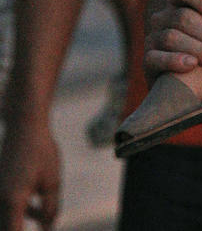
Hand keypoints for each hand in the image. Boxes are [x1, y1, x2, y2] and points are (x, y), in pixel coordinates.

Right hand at [0, 116, 59, 230]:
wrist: (25, 125)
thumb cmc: (41, 151)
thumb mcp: (52, 181)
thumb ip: (50, 209)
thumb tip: (48, 228)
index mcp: (13, 201)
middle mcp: (0, 199)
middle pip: (8, 227)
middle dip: (20, 229)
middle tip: (41, 220)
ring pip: (7, 217)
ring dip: (20, 222)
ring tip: (41, 211)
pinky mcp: (0, 185)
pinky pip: (6, 206)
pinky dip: (19, 210)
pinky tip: (36, 204)